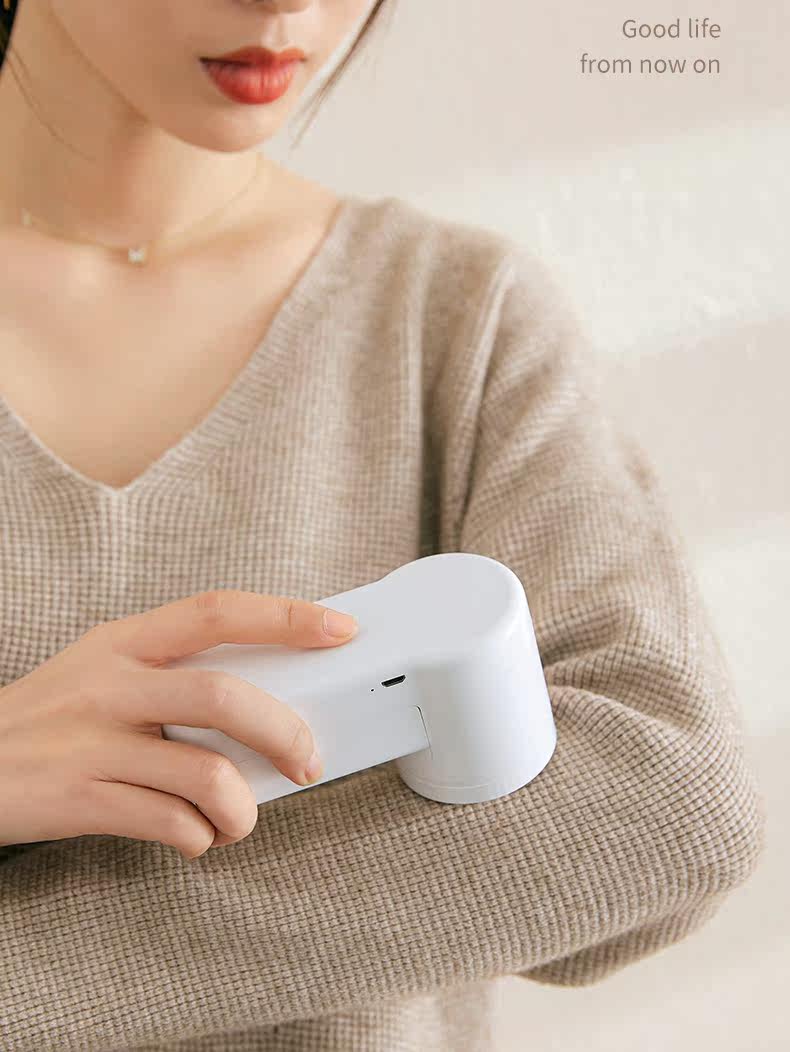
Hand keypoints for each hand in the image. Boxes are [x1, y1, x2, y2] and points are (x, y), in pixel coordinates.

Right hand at [0, 590, 357, 858]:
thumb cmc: (54, 716)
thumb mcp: (105, 669)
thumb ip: (173, 672)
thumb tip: (268, 699)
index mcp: (125, 641)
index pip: (218, 611)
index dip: (285, 616)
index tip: (339, 630)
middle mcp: (112, 684)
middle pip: (224, 697)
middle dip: (285, 734)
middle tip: (308, 761)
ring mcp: (94, 742)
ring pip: (206, 774)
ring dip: (243, 807)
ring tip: (238, 817)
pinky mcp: (79, 799)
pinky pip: (170, 823)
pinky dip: (201, 837)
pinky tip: (197, 836)